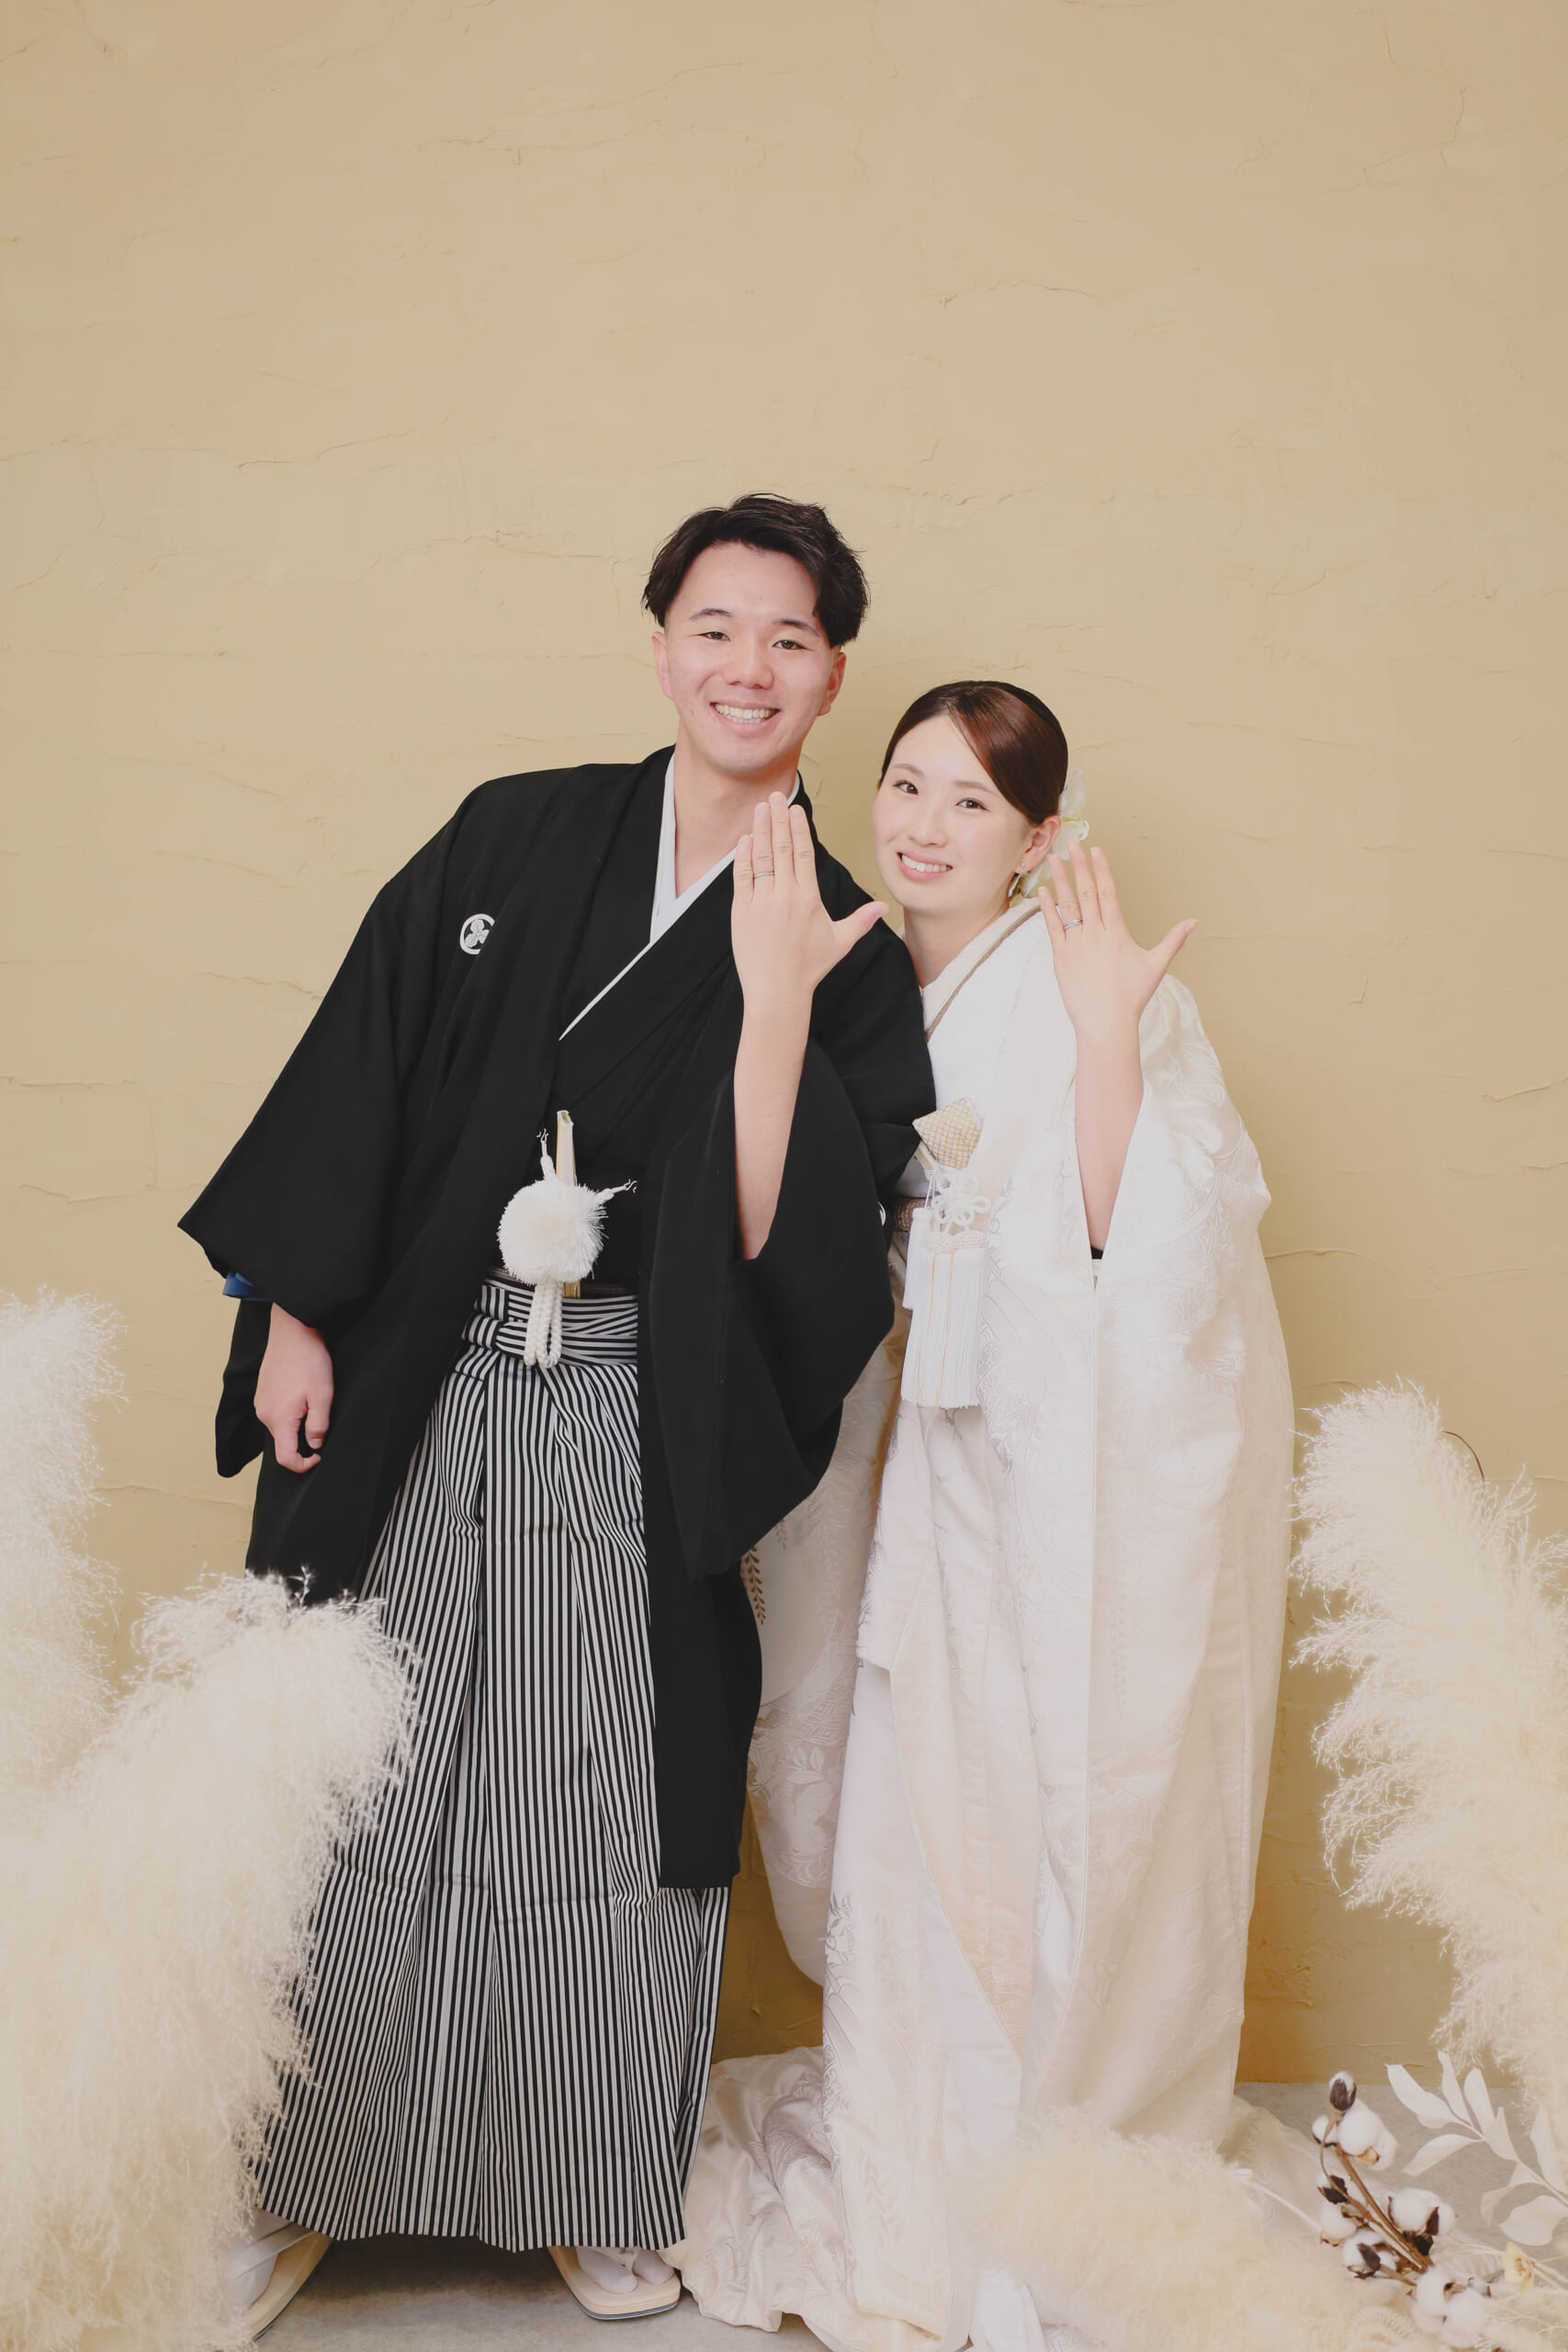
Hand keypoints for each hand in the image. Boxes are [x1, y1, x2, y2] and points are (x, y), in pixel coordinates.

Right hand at [254, 1303, 333, 1473]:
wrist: (292, 1329)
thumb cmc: (309, 1360)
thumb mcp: (322, 1395)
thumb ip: (318, 1426)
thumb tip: (314, 1445)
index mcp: (278, 1418)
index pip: (285, 1458)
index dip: (303, 1465)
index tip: (319, 1455)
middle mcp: (264, 1413)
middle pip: (282, 1443)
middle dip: (302, 1441)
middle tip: (321, 1419)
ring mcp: (260, 1402)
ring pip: (279, 1428)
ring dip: (297, 1425)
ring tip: (312, 1402)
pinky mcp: (262, 1392)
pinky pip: (275, 1413)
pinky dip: (289, 1413)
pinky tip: (302, 1394)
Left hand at [731, 793, 884, 1019]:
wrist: (777, 992)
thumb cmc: (809, 968)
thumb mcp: (840, 942)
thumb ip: (861, 920)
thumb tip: (883, 907)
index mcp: (808, 899)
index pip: (803, 853)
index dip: (799, 828)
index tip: (795, 809)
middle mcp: (785, 896)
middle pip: (782, 848)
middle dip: (778, 819)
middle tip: (775, 796)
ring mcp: (761, 902)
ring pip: (761, 858)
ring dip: (760, 830)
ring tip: (760, 809)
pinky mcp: (740, 912)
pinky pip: (741, 877)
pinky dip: (743, 856)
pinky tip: (746, 840)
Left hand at [1041, 843, 1195, 1046]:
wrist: (1106, 1025)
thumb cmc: (1132, 998)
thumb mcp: (1156, 966)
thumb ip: (1173, 940)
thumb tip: (1194, 921)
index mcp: (1118, 933)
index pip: (1109, 893)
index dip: (1102, 869)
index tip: (1096, 850)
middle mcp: (1096, 935)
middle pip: (1087, 893)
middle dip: (1080, 866)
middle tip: (1072, 843)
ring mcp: (1076, 946)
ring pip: (1068, 906)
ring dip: (1060, 881)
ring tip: (1054, 859)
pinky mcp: (1061, 959)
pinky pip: (1053, 928)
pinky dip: (1047, 909)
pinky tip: (1043, 891)